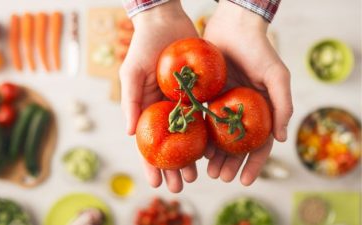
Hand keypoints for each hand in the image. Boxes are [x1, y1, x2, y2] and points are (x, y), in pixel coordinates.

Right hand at [119, 0, 198, 192]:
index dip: (150, 164)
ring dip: (192, 157)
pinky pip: (204, 116)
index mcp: (147, 109)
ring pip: (188, 136)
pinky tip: (214, 149)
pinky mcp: (198, 93)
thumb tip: (131, 134)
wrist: (166, 21)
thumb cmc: (143, 46)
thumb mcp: (132, 72)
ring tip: (199, 174)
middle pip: (170, 145)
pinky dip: (207, 133)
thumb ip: (130, 101)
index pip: (147, 143)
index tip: (156, 183)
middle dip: (174, 167)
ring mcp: (182, 103)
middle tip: (182, 186)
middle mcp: (164, 110)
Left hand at [203, 1, 292, 184]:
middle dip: (229, 163)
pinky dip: (198, 135)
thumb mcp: (276, 76)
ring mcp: (223, 105)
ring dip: (213, 155)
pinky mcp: (206, 96)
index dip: (253, 164)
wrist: (232, 26)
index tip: (244, 181)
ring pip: (217, 137)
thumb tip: (283, 138)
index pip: (260, 144)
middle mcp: (242, 112)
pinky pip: (201, 120)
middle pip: (236, 145)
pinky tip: (193, 148)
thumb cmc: (259, 49)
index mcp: (261, 110)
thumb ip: (283, 105)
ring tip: (205, 170)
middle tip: (219, 177)